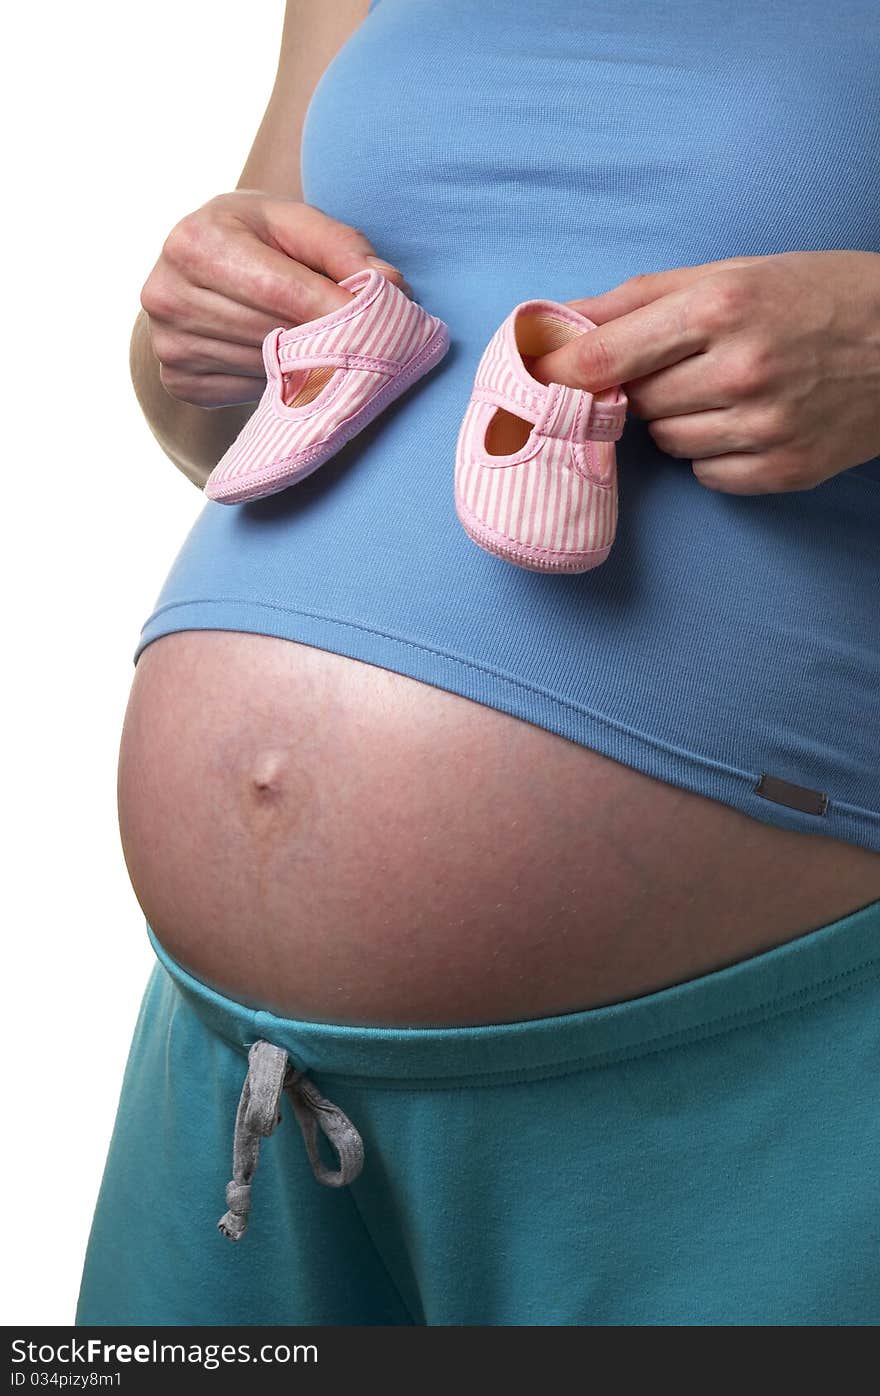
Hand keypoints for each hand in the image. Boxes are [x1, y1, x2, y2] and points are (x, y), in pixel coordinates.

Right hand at [140, 190, 410, 407]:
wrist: (194, 269)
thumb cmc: (253, 239)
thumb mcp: (293, 223)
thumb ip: (342, 247)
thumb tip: (391, 285)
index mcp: (195, 242)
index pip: (280, 289)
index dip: (334, 310)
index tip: (380, 324)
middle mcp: (168, 293)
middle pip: (272, 332)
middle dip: (327, 339)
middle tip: (370, 343)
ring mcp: (169, 343)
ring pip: (264, 368)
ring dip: (306, 366)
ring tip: (329, 349)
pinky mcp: (178, 381)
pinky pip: (247, 393)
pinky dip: (278, 384)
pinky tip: (285, 364)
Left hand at [528, 251, 879, 493]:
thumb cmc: (816, 295)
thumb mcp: (732, 272)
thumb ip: (637, 299)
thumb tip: (556, 322)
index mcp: (722, 306)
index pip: (604, 357)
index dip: (558, 374)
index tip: (531, 382)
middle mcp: (741, 369)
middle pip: (634, 403)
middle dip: (642, 387)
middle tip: (682, 364)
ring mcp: (764, 427)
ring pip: (665, 442)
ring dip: (678, 419)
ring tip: (728, 388)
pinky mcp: (783, 471)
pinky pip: (705, 474)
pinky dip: (713, 452)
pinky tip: (751, 421)